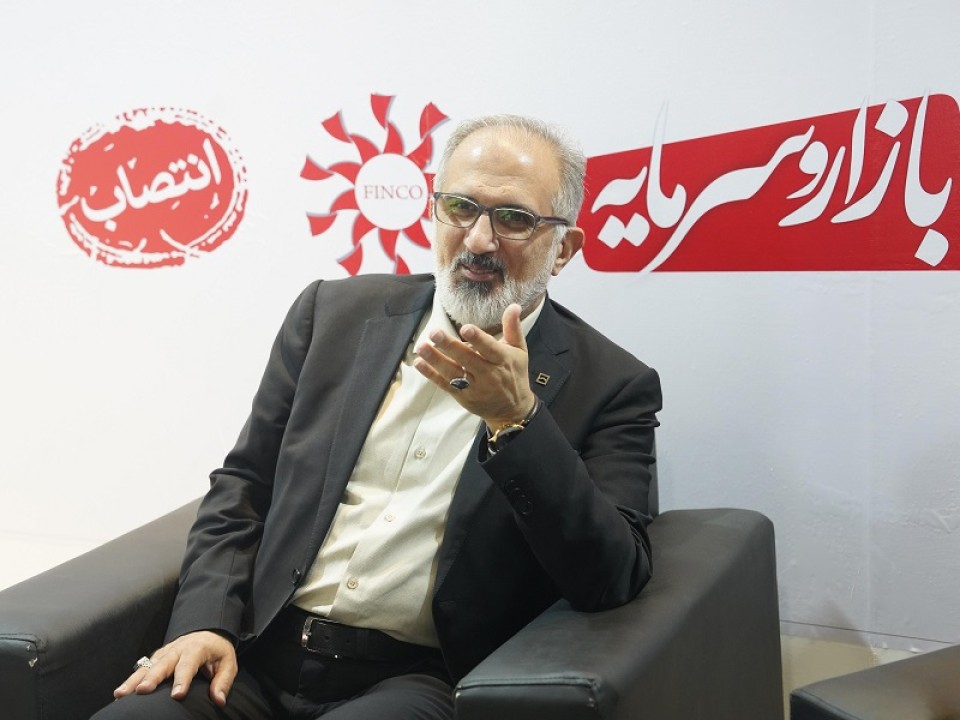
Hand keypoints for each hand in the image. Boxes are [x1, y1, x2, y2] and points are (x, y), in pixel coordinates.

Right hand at [113, 630, 236, 706]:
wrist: (208, 632)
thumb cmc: (217, 651)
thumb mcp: (228, 663)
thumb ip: (223, 681)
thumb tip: (219, 701)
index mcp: (197, 647)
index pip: (189, 663)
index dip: (183, 679)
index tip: (177, 695)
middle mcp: (178, 648)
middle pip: (163, 663)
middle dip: (152, 677)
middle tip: (142, 691)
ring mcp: (165, 651)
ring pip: (147, 665)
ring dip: (134, 679)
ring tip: (121, 694)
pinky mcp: (156, 656)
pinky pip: (142, 667)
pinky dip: (131, 679)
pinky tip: (121, 692)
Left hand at [414, 303, 536, 427]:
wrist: (512, 410)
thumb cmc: (514, 374)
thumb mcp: (519, 351)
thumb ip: (512, 328)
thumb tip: (514, 305)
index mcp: (502, 360)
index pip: (490, 348)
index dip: (478, 339)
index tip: (465, 328)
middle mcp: (488, 374)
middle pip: (467, 359)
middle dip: (450, 346)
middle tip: (435, 333)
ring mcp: (474, 387)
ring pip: (453, 372)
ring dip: (436, 360)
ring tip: (422, 346)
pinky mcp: (462, 397)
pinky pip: (445, 385)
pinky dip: (431, 375)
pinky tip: (419, 363)